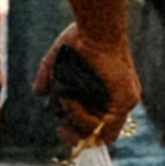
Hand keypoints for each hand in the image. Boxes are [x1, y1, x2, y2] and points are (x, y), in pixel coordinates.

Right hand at [40, 24, 133, 151]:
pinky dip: (84, 118)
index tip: (60, 128)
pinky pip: (105, 126)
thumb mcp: (58, 62)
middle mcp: (119, 100)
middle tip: (61, 130)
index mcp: (108, 92)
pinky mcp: (125, 101)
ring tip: (65, 101)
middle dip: (77, 137)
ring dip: (77, 120)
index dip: (78, 131)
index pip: (97, 124)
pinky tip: (72, 102)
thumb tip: (39, 92)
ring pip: (100, 132)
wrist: (95, 28)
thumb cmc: (79, 38)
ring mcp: (124, 102)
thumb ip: (49, 77)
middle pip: (99, 134)